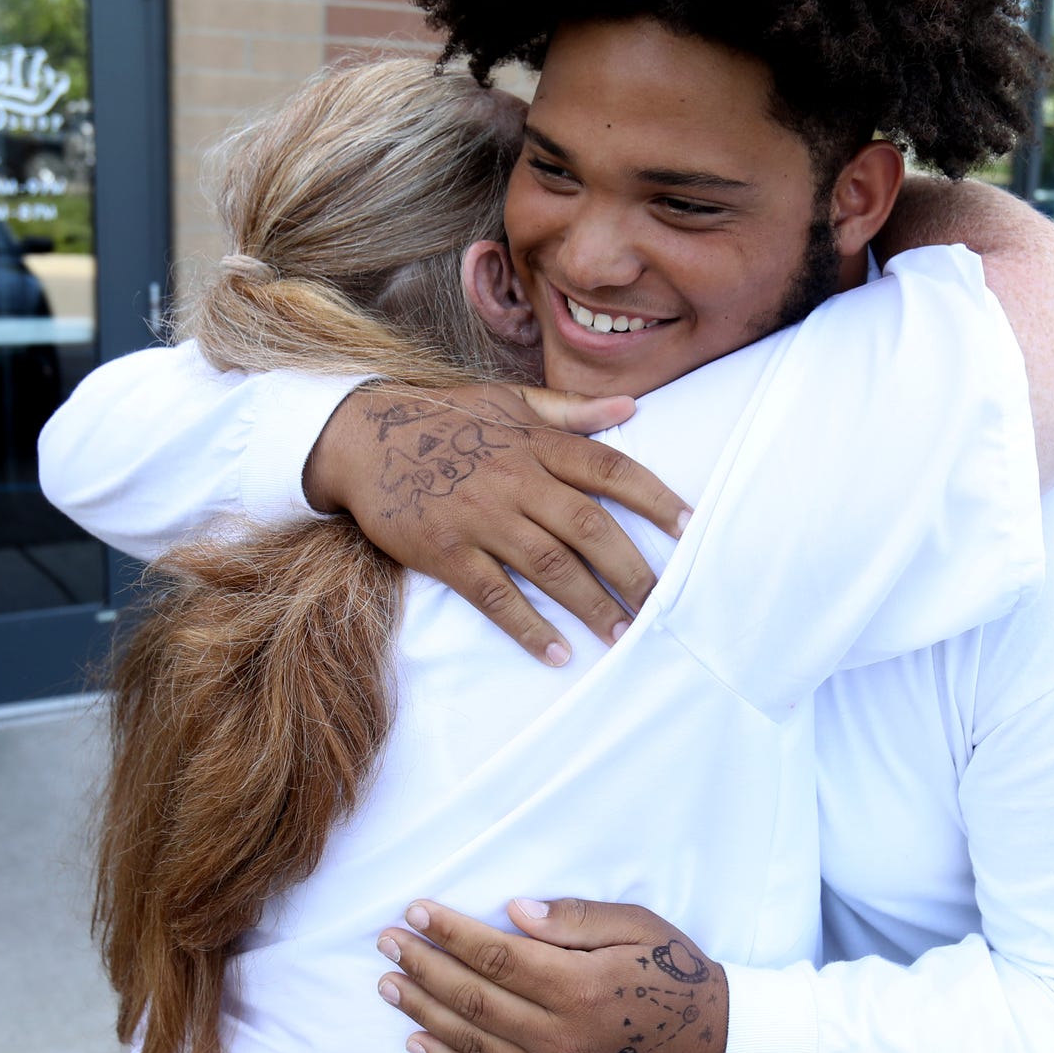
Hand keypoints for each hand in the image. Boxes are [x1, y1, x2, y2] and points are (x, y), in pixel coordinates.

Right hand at [303, 383, 691, 665]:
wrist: (360, 437)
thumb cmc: (444, 419)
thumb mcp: (509, 401)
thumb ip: (572, 410)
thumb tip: (632, 407)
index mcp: (538, 444)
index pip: (611, 469)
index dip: (656, 498)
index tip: (692, 527)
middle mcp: (517, 480)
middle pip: (589, 526)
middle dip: (633, 569)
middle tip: (664, 604)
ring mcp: (481, 518)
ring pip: (550, 566)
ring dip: (592, 604)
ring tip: (625, 635)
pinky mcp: (447, 552)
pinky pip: (495, 596)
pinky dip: (527, 626)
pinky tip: (556, 652)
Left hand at [375, 898, 728, 1052]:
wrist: (710, 1045)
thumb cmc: (674, 972)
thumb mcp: (636, 926)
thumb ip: (574, 918)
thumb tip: (512, 911)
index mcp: (580, 986)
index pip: (496, 955)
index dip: (450, 932)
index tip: (416, 910)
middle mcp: (559, 1035)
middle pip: (472, 997)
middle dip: (422, 965)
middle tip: (386, 941)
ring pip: (469, 1040)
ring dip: (421, 1010)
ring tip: (387, 983)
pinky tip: (416, 1041)